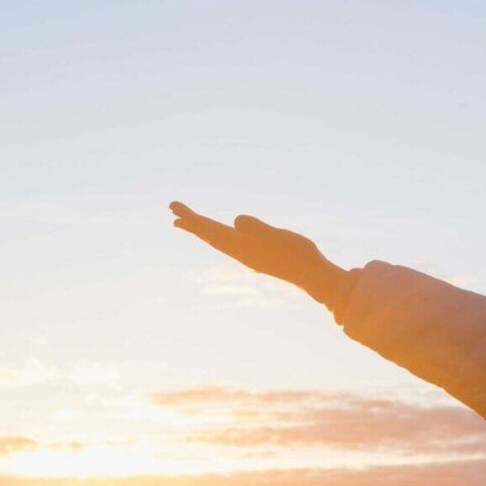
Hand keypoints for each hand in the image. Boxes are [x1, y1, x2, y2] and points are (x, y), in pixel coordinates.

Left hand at [169, 202, 347, 303]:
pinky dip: (218, 236)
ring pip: (218, 240)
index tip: (173, 209)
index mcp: (242, 245)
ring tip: (186, 223)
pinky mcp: (257, 256)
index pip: (210, 229)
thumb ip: (256, 227)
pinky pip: (229, 243)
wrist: (313, 276)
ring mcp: (248, 255)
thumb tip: (237, 220)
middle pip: (209, 234)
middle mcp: (240, 251)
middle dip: (192, 222)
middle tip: (173, 210)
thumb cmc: (298, 255)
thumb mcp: (277, 235)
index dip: (192, 218)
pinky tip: (222, 235)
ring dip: (202, 230)